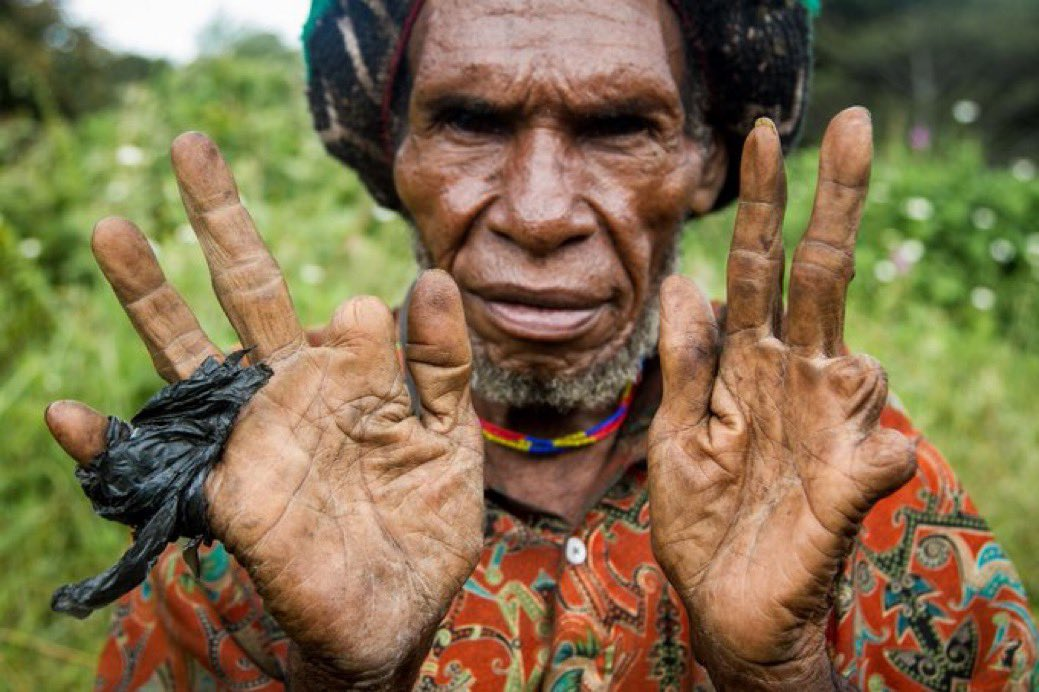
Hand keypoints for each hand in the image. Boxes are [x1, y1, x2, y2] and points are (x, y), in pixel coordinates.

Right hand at [44, 134, 484, 687]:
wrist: (398, 610)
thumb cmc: (423, 519)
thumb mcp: (449, 433)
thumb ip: (440, 361)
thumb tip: (431, 276)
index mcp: (345, 372)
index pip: (340, 306)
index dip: (348, 298)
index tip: (360, 316)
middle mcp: (288, 391)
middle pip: (247, 293)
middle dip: (220, 220)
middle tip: (192, 145)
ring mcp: (251, 438)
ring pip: (191, 357)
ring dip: (148, 295)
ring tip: (111, 227)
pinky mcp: (226, 496)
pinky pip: (152, 467)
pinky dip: (102, 445)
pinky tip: (65, 415)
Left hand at [647, 109, 915, 688]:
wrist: (728, 612)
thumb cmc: (701, 523)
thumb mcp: (674, 437)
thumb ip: (687, 365)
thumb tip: (683, 283)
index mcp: (747, 368)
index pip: (757, 271)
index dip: (759, 206)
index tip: (757, 137)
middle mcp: (794, 384)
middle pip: (818, 279)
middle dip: (829, 203)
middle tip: (845, 124)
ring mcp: (828, 429)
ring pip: (854, 354)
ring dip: (839, 358)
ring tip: (779, 424)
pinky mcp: (851, 487)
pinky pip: (875, 457)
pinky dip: (875, 456)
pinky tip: (876, 459)